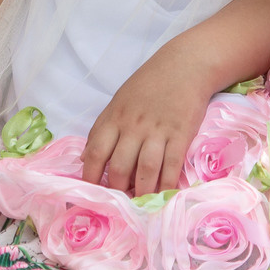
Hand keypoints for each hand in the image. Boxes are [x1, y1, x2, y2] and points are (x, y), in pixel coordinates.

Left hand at [83, 53, 212, 197]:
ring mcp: (157, 131)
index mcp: (114, 118)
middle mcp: (133, 126)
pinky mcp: (180, 134)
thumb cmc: (148, 85)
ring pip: (145, 170)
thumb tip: (85, 159)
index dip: (92, 177)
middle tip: (121, 202)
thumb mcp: (118, 102)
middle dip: (118, 189)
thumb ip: (102, 130)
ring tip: (140, 203)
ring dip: (141, 191)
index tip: (93, 193)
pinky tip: (164, 195)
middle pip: (119, 166)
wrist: (184, 66)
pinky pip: (171, 165)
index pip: (96, 153)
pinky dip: (167, 184)